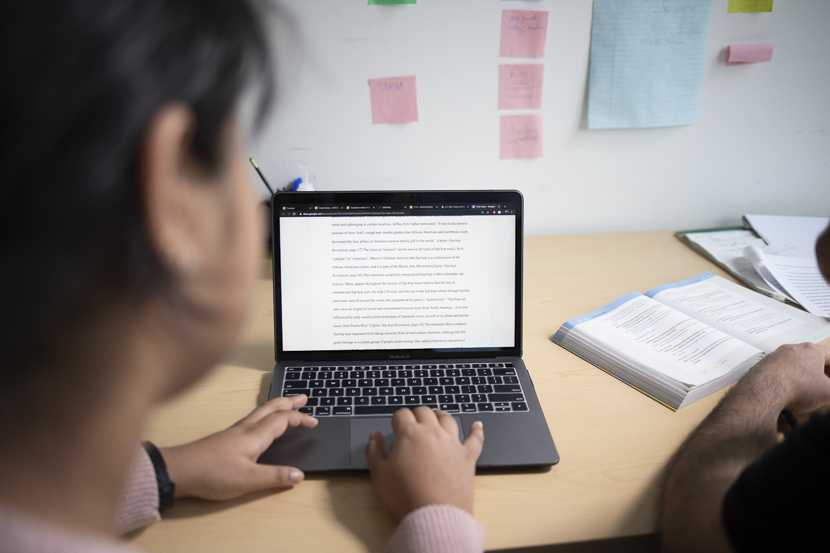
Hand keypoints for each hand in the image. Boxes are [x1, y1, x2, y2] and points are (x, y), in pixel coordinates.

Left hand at [159, 395, 317, 500]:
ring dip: (277, 405)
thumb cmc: (211, 473)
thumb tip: (299, 475)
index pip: (282, 420)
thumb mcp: (248, 480)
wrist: (179, 470)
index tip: (314, 421)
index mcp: (254, 436)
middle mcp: (245, 429)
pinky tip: (261, 422)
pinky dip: (264, 414)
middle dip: (289, 402)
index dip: (300, 419)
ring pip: (261, 411)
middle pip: (271, 408)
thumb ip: (275, 477)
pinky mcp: (226, 437)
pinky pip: (252, 418)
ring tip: (287, 403)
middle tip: (303, 397)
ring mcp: (234, 431)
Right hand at [365, 407, 483, 519]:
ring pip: (448, 419)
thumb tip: (374, 435)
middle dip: (416, 414)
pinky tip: (477, 425)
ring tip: (436, 415)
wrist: (435, 515)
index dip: (397, 419)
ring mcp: (452, 443)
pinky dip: (476, 430)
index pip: (402, 414)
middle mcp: (433, 432)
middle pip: (425, 412)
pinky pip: (475, 438)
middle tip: (413, 421)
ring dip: (440, 415)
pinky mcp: (468, 456)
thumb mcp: (380, 474)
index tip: (395, 426)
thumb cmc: (405, 495)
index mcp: (410, 434)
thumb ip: (374, 450)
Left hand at [745, 343, 829, 414]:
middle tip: (820, 385)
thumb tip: (826, 387)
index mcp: (811, 350)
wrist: (763, 391)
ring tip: (803, 389)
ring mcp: (775, 355)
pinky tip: (784, 389)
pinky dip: (784, 377)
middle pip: (810, 358)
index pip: (829, 356)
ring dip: (800, 374)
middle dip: (818, 372)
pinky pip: (778, 369)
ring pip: (793, 363)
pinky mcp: (762, 364)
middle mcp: (792, 348)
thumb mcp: (828, 392)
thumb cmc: (800, 388)